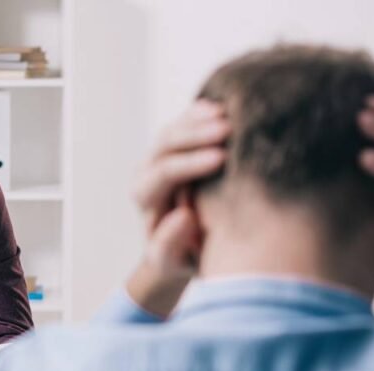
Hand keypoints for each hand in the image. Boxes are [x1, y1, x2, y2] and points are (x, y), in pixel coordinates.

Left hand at [127, 100, 229, 316]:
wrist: (183, 246)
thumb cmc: (182, 257)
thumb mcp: (173, 261)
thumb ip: (171, 244)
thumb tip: (183, 216)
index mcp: (144, 197)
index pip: (162, 175)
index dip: (189, 165)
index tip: (220, 159)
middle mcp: (147, 172)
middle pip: (164, 145)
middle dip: (195, 135)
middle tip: (228, 129)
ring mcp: (160, 155)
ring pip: (174, 130)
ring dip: (200, 120)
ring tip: (229, 114)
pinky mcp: (176, 147)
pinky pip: (185, 123)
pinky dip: (201, 113)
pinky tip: (223, 105)